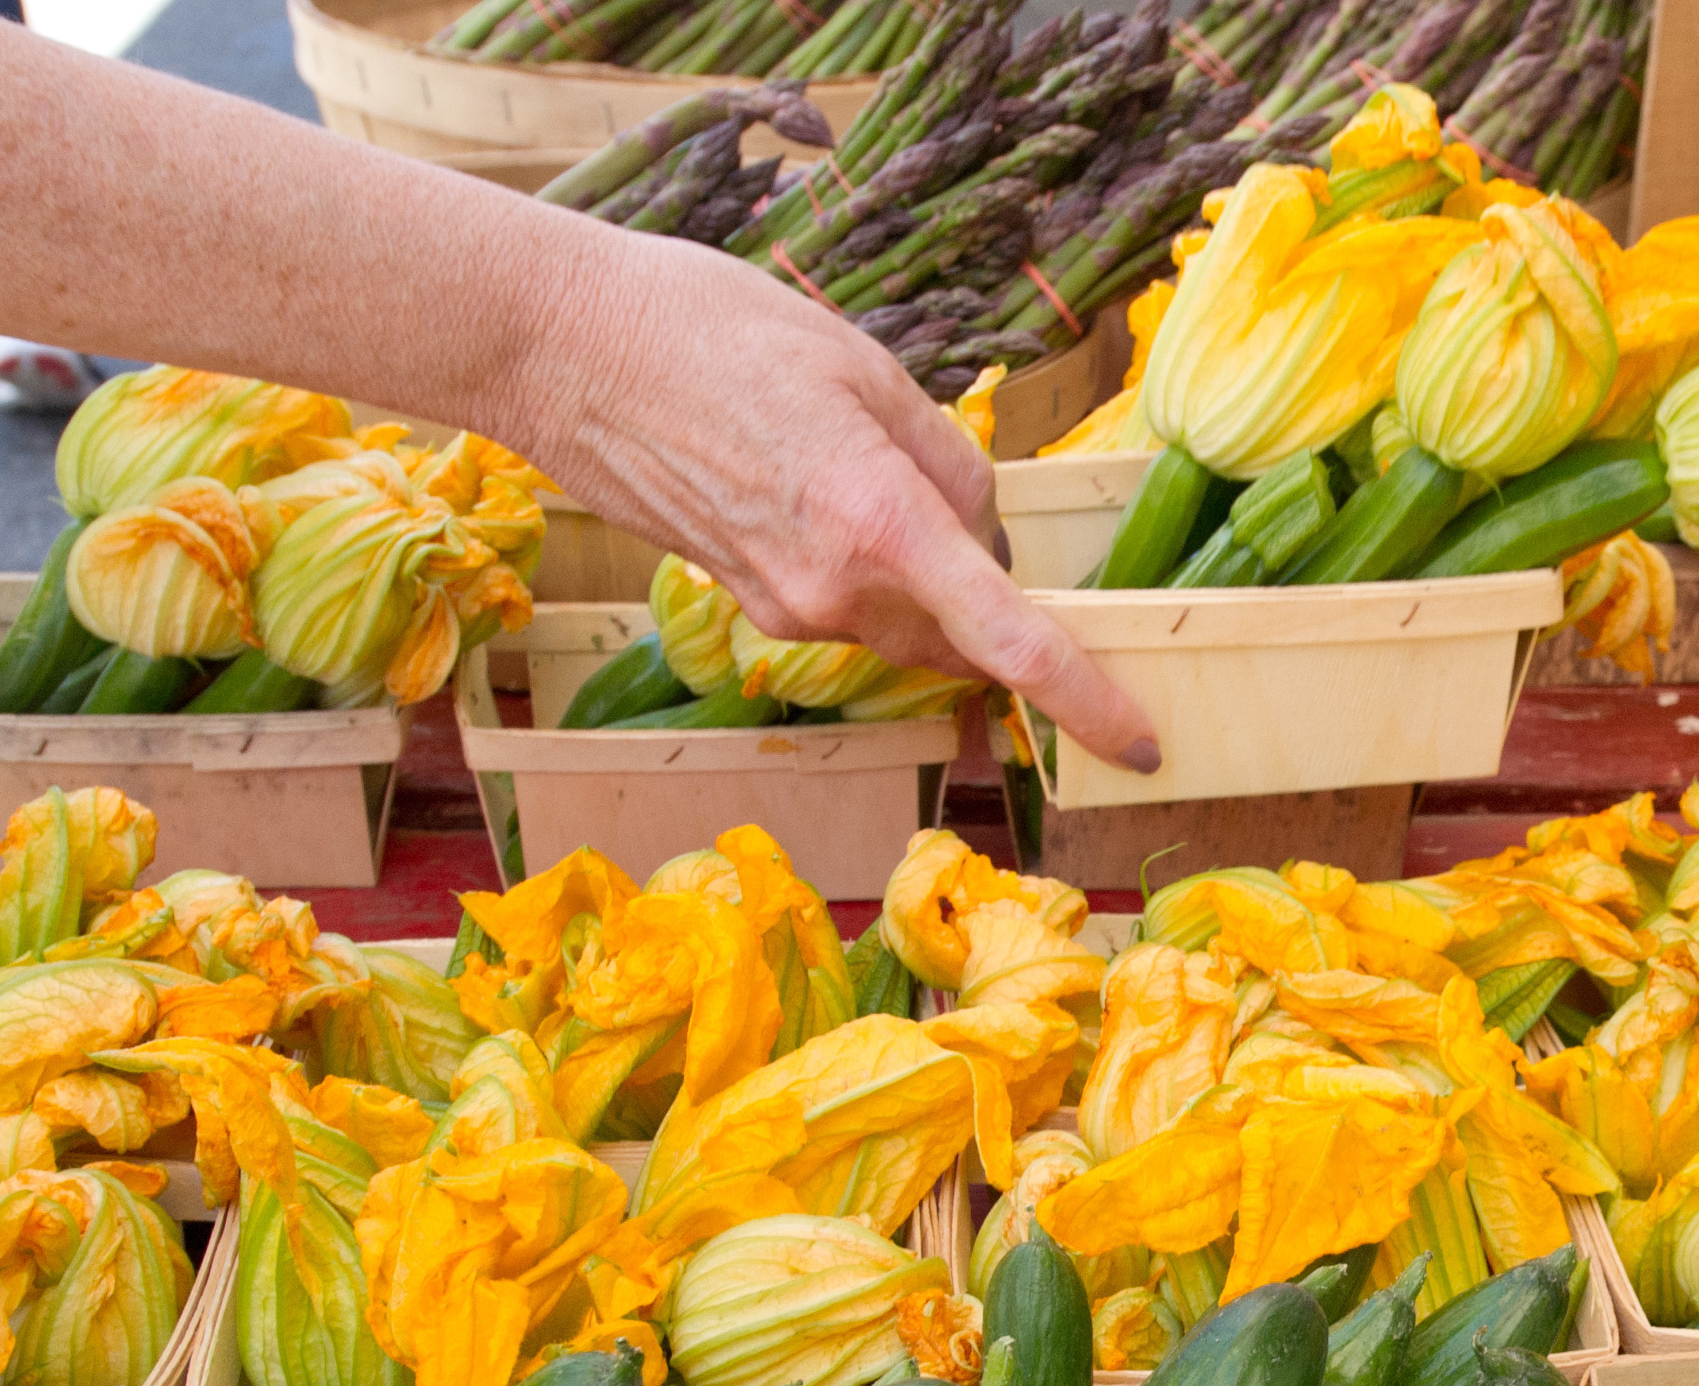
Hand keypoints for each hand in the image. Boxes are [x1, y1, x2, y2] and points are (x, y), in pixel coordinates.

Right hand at [504, 229, 1159, 772]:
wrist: (558, 349)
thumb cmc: (709, 329)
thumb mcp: (863, 367)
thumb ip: (946, 460)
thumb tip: (981, 530)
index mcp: (879, 524)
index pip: (1010, 640)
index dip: (1086, 697)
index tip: (1140, 742)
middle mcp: (834, 593)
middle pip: (965, 632)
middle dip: (992, 589)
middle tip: (956, 487)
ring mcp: (784, 610)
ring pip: (907, 621)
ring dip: (924, 572)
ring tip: (854, 455)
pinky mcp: (749, 604)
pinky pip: (848, 606)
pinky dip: (867, 566)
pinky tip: (813, 478)